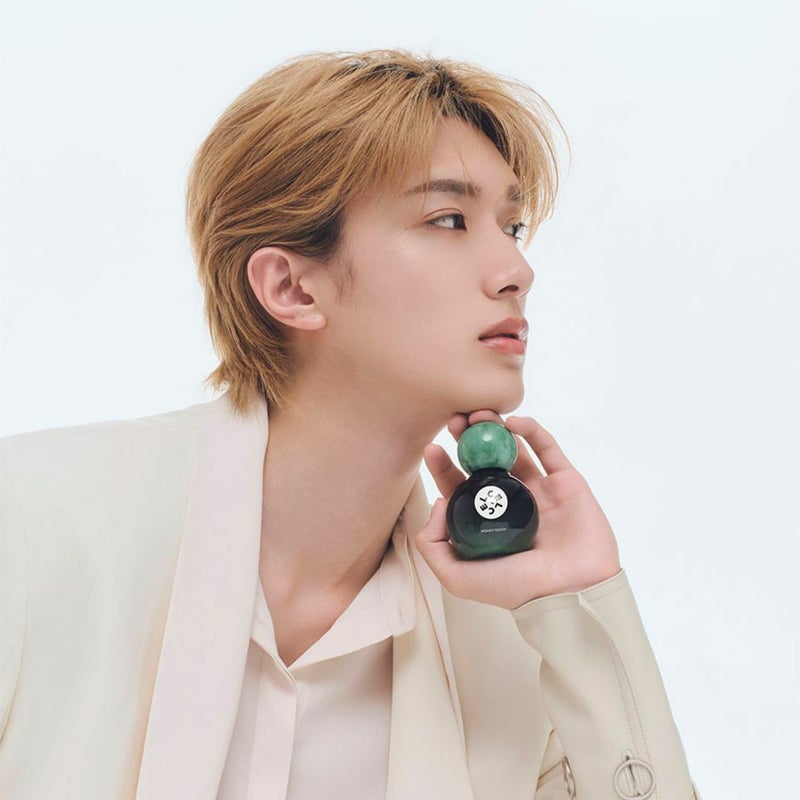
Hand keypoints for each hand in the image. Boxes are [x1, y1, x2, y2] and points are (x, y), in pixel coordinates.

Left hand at [415, 410, 621, 609]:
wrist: (571, 591)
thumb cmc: (516, 588)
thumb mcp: (458, 578)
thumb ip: (434, 545)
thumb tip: (438, 502)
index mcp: (487, 521)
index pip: (459, 486)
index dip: (444, 466)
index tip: (432, 449)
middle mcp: (511, 503)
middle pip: (484, 462)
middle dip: (467, 439)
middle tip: (454, 421)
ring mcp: (540, 490)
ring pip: (515, 450)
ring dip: (496, 428)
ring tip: (478, 414)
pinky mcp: (567, 482)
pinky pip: (549, 449)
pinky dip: (532, 432)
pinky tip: (513, 423)